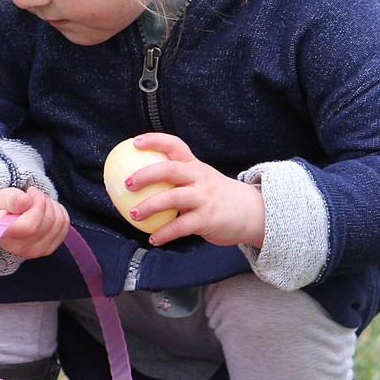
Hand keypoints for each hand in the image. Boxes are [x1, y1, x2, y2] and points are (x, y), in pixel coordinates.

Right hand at [0, 186, 69, 258]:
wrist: (0, 222)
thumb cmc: (0, 208)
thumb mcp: (1, 198)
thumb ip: (12, 199)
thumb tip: (25, 201)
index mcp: (5, 236)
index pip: (30, 226)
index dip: (37, 204)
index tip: (30, 191)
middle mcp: (22, 249)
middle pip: (48, 222)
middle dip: (44, 201)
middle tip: (32, 195)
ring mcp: (37, 251)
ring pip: (59, 223)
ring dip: (52, 206)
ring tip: (37, 203)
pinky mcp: (48, 249)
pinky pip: (64, 226)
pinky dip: (59, 212)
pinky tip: (46, 209)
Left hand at [120, 134, 265, 248]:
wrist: (252, 213)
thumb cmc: (218, 196)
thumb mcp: (202, 179)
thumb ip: (180, 179)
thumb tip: (143, 181)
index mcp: (195, 166)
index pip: (175, 146)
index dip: (154, 141)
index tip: (134, 143)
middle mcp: (200, 178)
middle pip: (170, 170)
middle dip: (145, 175)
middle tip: (128, 184)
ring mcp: (204, 198)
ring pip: (172, 198)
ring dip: (149, 207)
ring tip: (134, 215)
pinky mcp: (207, 219)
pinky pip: (180, 226)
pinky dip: (164, 233)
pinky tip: (153, 239)